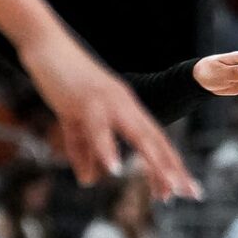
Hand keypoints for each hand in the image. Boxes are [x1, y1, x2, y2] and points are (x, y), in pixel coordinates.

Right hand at [20, 32, 199, 199]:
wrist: (46, 44)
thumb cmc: (64, 80)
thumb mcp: (75, 120)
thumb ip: (83, 149)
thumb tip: (89, 180)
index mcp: (126, 108)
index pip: (156, 139)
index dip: (171, 165)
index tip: (185, 190)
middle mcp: (124, 105)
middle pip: (156, 140)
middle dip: (173, 169)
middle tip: (191, 194)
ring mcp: (107, 102)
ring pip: (138, 136)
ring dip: (154, 165)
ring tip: (166, 191)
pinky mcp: (85, 100)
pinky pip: (99, 129)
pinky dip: (107, 150)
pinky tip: (115, 169)